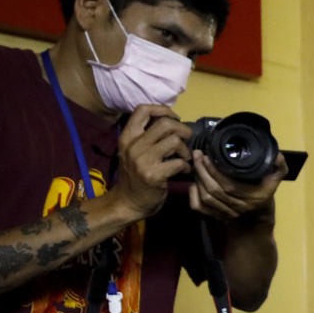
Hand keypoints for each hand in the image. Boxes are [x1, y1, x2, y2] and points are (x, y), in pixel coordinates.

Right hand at [115, 105, 193, 219]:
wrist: (128, 203)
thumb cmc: (134, 176)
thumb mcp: (133, 151)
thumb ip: (145, 136)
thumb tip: (170, 121)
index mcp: (127, 137)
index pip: (142, 110)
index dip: (163, 109)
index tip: (174, 118)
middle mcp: (133, 146)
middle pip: (164, 123)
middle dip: (182, 129)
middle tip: (187, 138)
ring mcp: (143, 161)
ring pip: (174, 141)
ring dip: (185, 150)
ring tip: (184, 158)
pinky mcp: (154, 175)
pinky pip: (179, 162)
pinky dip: (186, 166)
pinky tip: (184, 171)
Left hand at [188, 149, 286, 221]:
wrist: (254, 224)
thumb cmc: (262, 198)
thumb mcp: (273, 183)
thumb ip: (278, 169)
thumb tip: (277, 156)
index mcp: (252, 198)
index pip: (229, 185)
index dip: (216, 171)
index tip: (208, 156)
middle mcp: (237, 208)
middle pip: (214, 190)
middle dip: (202, 171)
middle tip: (197, 155)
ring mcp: (224, 214)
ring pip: (205, 197)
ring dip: (198, 179)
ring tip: (196, 164)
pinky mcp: (213, 217)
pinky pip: (198, 207)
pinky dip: (193, 194)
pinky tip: (194, 181)